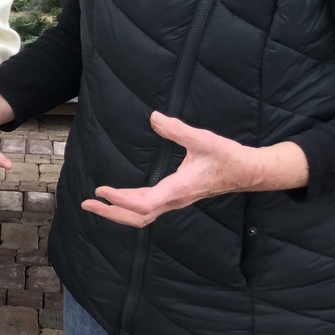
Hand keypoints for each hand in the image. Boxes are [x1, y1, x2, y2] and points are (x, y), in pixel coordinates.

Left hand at [81, 112, 307, 227]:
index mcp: (179, 189)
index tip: (101, 190)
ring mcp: (175, 201)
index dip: (121, 199)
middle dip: (111, 212)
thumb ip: (179, 130)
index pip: (144, 204)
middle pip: (138, 216)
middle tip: (86, 203)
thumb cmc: (228, 157)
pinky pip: (148, 209)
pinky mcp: (175, 198)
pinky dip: (128, 206)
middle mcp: (175, 200)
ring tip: (95, 203)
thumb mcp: (205, 139)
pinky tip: (116, 198)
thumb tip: (155, 117)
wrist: (248, 172)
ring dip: (117, 211)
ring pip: (142, 216)